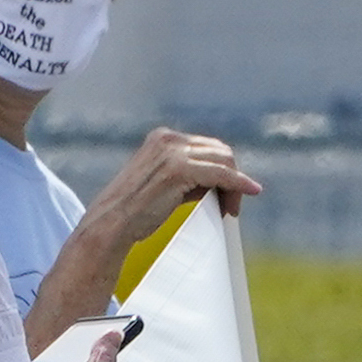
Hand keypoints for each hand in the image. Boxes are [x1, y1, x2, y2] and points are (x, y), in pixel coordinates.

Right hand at [101, 127, 256, 245]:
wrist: (111, 224)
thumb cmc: (135, 212)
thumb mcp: (163, 184)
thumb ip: (188, 177)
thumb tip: (218, 183)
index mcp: (162, 138)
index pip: (207, 147)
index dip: (223, 171)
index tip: (226, 196)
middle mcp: (168, 138)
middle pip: (219, 151)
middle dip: (232, 177)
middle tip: (230, 207)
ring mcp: (172, 151)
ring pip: (224, 161)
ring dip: (234, 186)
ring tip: (230, 210)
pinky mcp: (179, 168)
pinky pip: (221, 173)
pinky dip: (239, 183)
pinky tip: (250, 191)